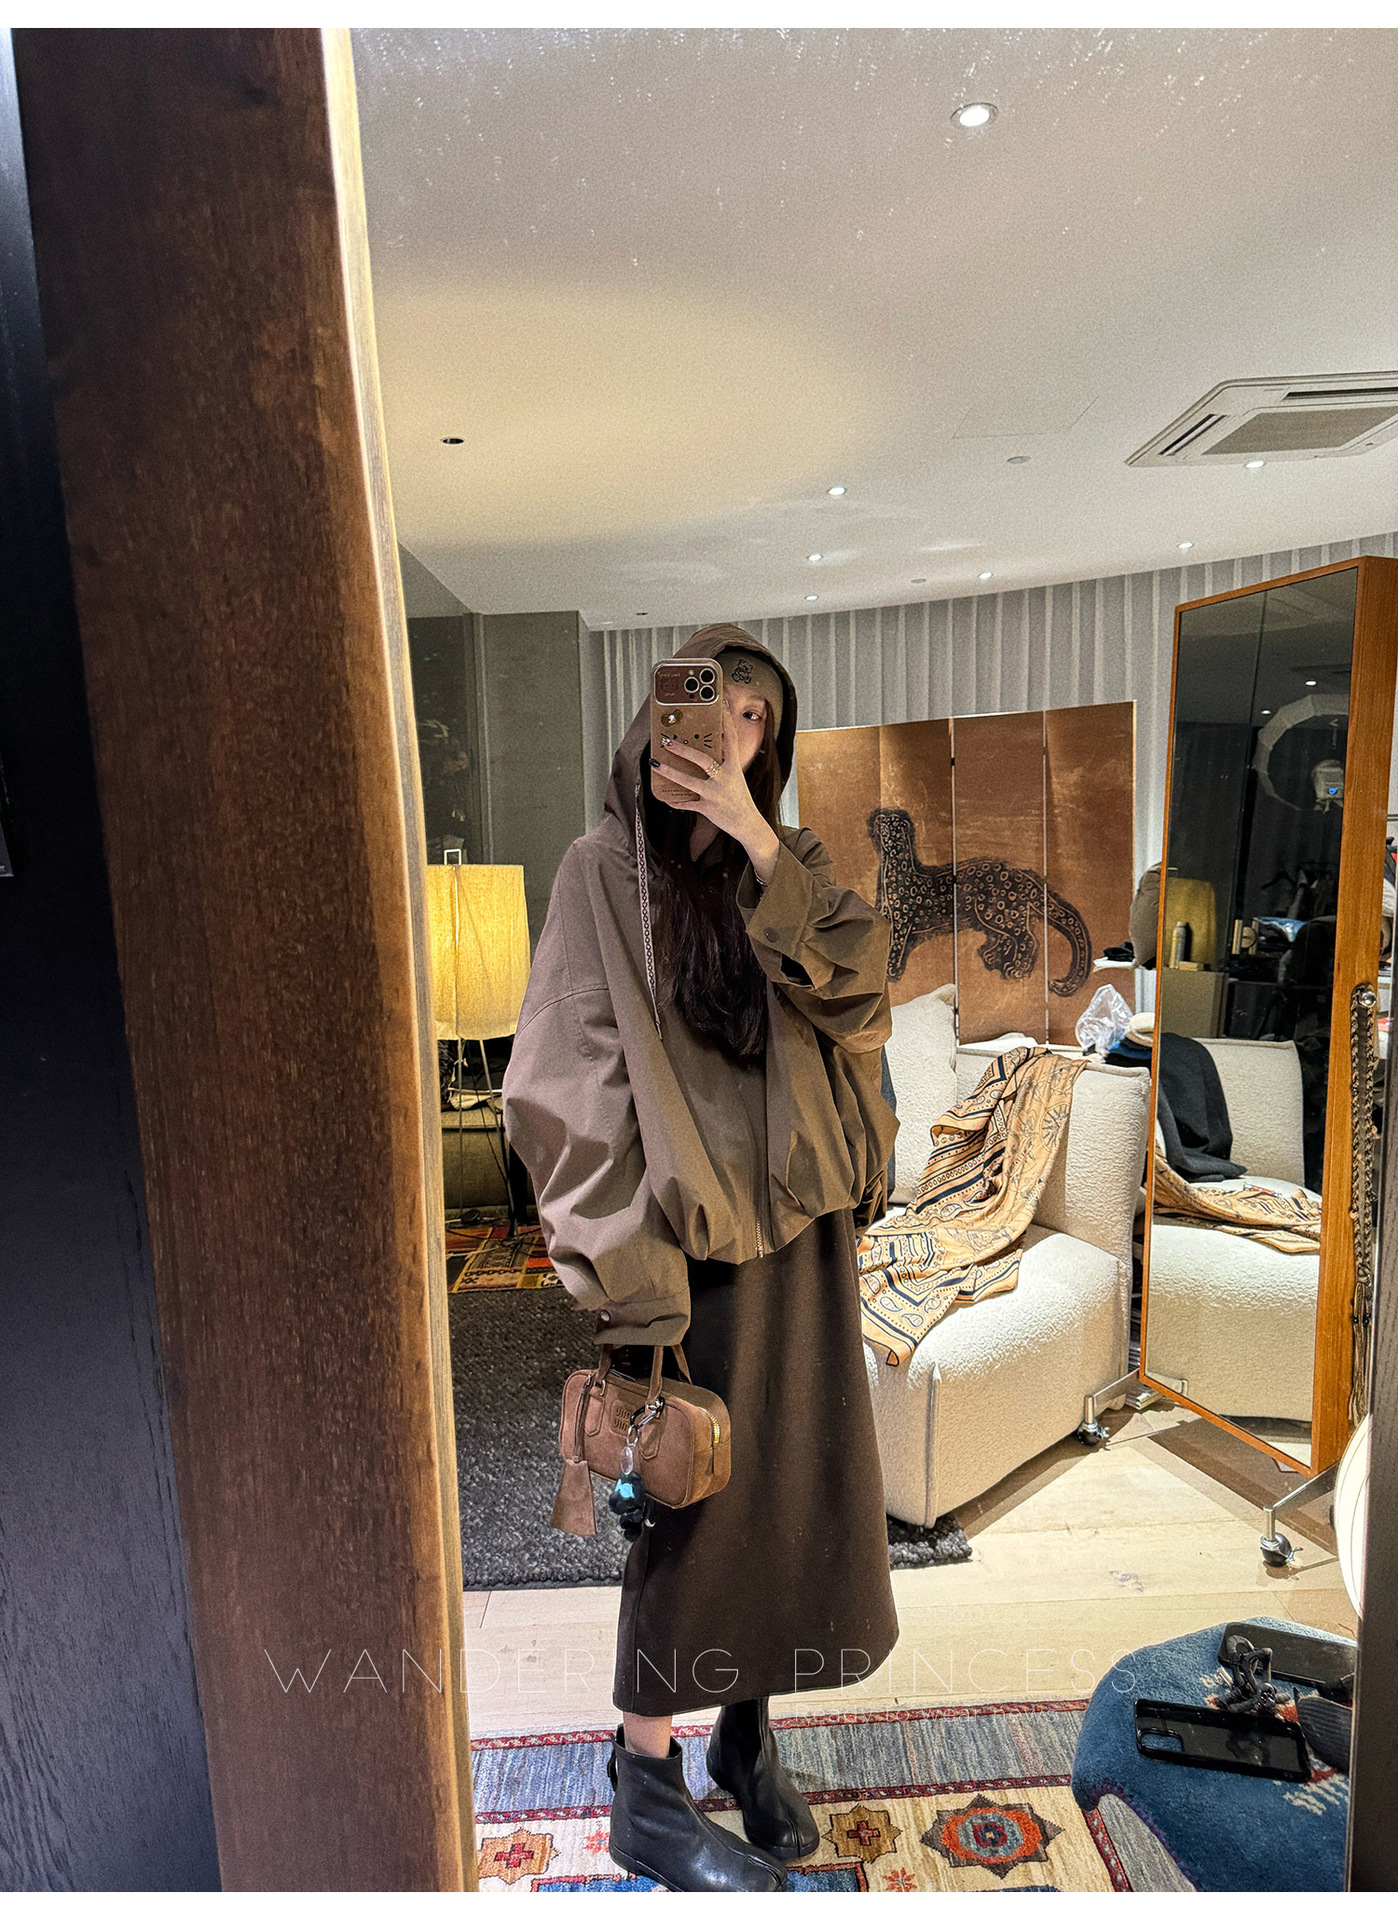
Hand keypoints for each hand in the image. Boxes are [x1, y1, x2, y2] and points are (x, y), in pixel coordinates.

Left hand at [653, 705, 779, 882]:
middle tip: (667, 741)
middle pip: (702, 760)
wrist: (748, 824)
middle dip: (683, 750)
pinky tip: (664, 797)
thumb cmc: (739, 798)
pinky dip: (675, 801)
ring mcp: (715, 794)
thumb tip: (703, 750)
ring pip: (689, 781)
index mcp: (734, 768)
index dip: (725, 722)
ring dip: (670, 772)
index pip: (730, 740)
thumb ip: (722, 764)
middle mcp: (725, 779)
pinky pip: (687, 804)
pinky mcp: (708, 809)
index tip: (720, 706)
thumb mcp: (735, 777)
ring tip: (655, 764)